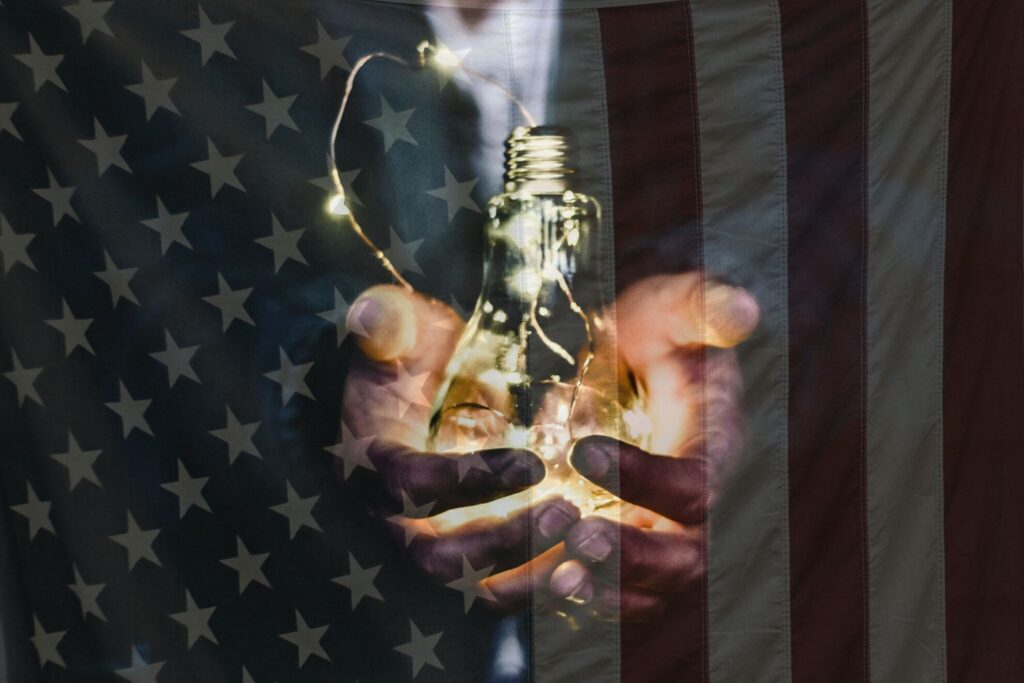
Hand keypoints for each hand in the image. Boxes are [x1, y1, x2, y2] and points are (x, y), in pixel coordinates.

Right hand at [339, 285, 579, 602]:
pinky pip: (495, 594)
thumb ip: (387, 323)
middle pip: (438, 559)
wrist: (402, 390)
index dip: (466, 482)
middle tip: (567, 512)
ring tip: (582, 538)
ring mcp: (424, 546)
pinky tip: (586, 568)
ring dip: (527, 575)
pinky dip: (538, 590)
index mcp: (370, 462)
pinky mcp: (460, 559)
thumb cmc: (404, 356)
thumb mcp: (395, 329)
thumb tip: (370, 314)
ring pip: (469, 590)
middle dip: (504, 542)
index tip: (531, 464)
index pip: (408, 486)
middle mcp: (390, 519)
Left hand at [547, 273, 758, 620]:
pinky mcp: (623, 555)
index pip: (698, 485)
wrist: (627, 364)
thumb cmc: (652, 335)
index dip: (648, 479)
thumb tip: (744, 310)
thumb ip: (701, 307)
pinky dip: (574, 606)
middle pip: (685, 560)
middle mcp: (695, 508)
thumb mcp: (671, 309)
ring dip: (601, 595)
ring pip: (647, 595)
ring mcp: (661, 538)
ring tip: (553, 577)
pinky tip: (521, 590)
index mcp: (715, 451)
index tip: (584, 451)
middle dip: (634, 559)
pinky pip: (610, 599)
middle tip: (578, 539)